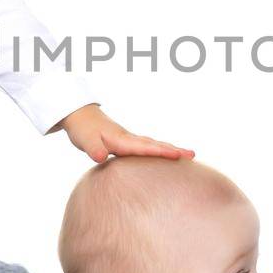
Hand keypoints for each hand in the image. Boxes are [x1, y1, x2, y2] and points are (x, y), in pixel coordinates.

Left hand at [53, 104, 195, 163]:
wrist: (79, 114)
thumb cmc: (83, 129)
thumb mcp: (85, 140)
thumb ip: (93, 149)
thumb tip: (100, 157)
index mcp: (122, 140)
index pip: (145, 147)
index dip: (162, 151)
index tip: (178, 156)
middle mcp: (129, 138)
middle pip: (155, 144)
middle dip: (174, 150)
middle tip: (193, 155)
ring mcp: (129, 139)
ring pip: (153, 144)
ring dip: (170, 149)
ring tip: (187, 156)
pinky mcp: (126, 142)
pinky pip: (147, 147)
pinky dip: (159, 149)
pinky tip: (165, 156)